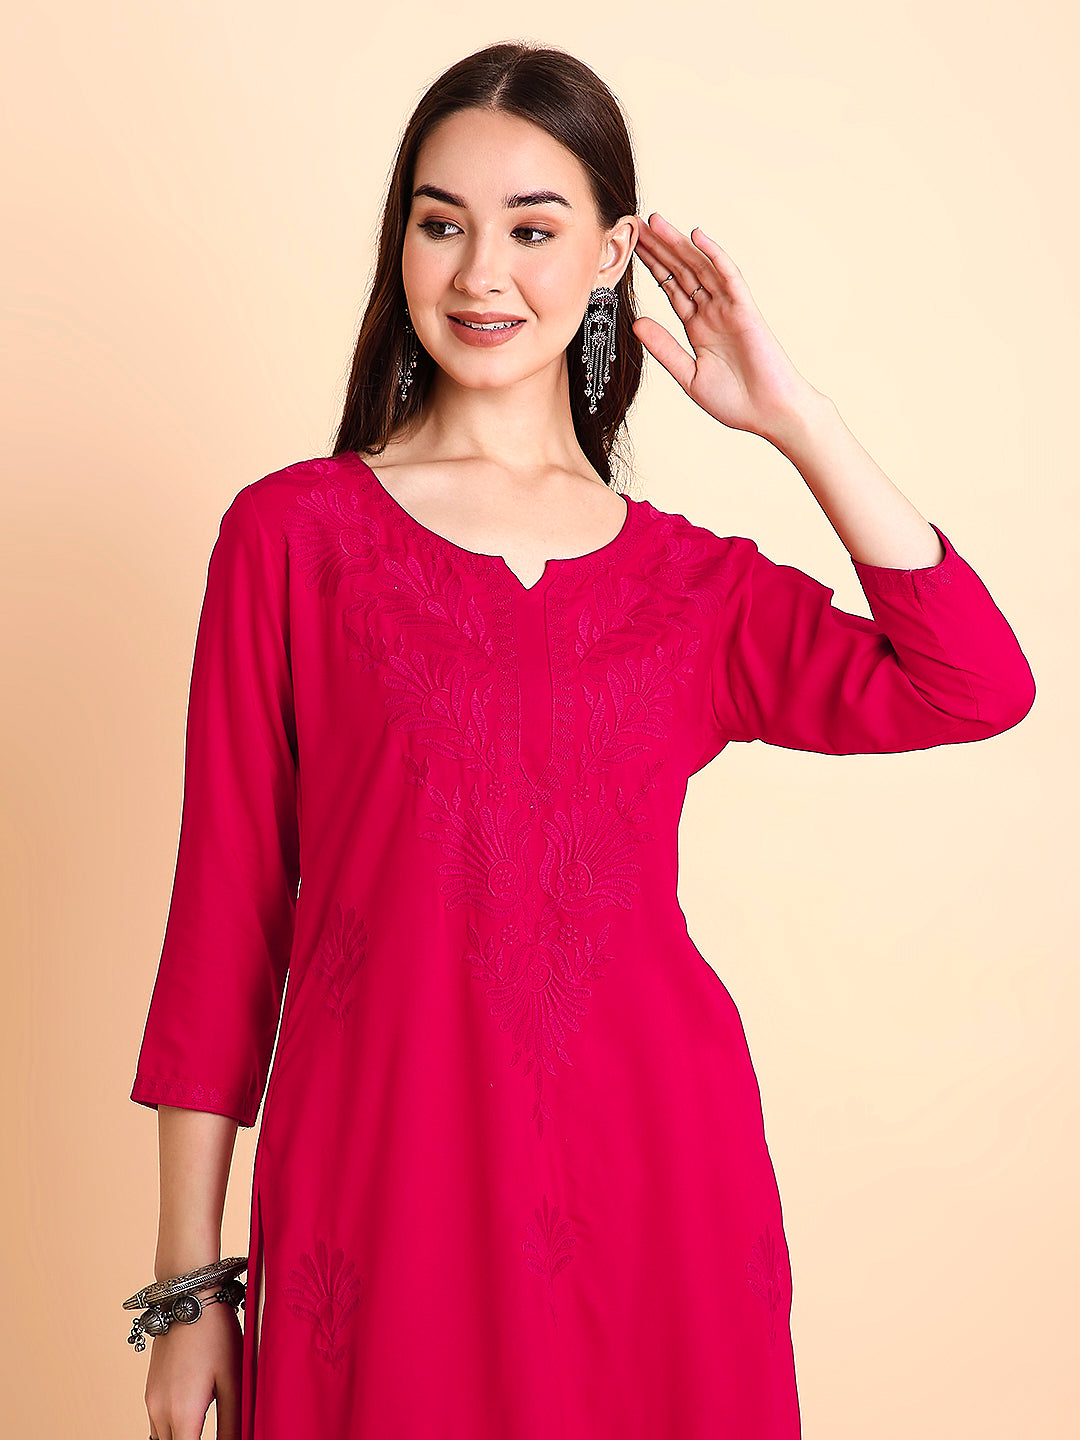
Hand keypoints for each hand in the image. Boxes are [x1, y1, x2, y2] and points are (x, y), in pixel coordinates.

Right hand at [144, 1301, 242, 1439]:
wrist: (188, 1300)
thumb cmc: (216, 1336)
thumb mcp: (233, 1379)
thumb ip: (233, 1421)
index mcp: (183, 1414)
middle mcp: (160, 1413)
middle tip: (218, 1435)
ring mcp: (151, 1402)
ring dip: (182, 1439)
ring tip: (204, 1429)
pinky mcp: (150, 1391)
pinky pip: (157, 1425)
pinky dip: (174, 1430)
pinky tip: (193, 1418)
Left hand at [631, 212, 825, 443]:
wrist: (769, 414)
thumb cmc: (735, 401)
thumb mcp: (689, 376)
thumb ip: (664, 348)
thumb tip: (636, 323)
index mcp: (697, 327)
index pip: (670, 288)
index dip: (651, 267)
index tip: (630, 248)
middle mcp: (712, 312)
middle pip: (681, 272)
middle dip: (659, 248)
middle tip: (636, 224)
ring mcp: (728, 308)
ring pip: (699, 268)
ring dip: (678, 244)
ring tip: (655, 223)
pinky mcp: (745, 310)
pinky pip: (728, 277)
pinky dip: (714, 255)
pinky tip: (697, 236)